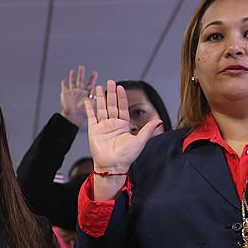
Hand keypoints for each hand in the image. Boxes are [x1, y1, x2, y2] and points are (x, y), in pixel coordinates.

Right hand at [60, 65, 97, 126]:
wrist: (73, 118)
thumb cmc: (82, 114)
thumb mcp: (91, 102)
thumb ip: (93, 94)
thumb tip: (98, 86)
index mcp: (86, 94)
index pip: (90, 84)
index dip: (92, 78)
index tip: (94, 72)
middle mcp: (79, 93)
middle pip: (80, 81)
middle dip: (81, 74)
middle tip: (82, 67)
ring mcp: (72, 93)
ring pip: (72, 82)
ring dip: (73, 76)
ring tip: (73, 71)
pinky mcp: (65, 94)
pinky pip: (64, 87)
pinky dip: (64, 83)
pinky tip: (64, 80)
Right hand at [86, 81, 160, 198]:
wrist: (113, 165)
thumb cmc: (126, 156)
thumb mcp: (140, 141)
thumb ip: (148, 129)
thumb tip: (159, 121)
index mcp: (123, 126)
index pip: (122, 108)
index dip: (121, 97)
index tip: (120, 87)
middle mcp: (112, 124)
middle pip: (111, 105)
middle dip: (110, 93)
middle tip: (110, 82)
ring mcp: (103, 127)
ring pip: (101, 108)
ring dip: (100, 98)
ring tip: (98, 87)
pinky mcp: (94, 131)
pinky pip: (91, 117)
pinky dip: (89, 108)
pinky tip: (88, 100)